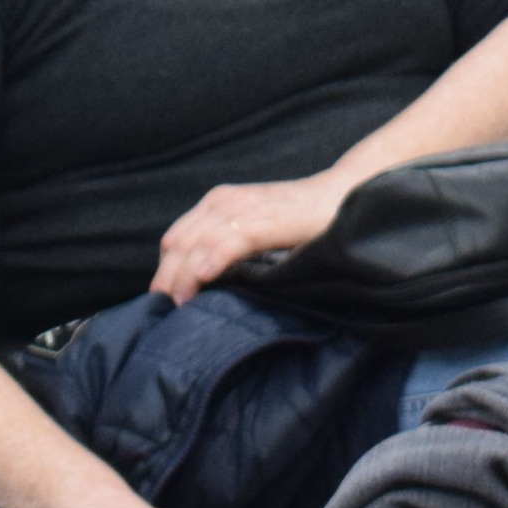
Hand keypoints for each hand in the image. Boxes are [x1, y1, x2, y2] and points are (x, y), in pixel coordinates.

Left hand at [152, 170, 349, 303]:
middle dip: (168, 279)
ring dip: (185, 276)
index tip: (165, 304)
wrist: (342, 195)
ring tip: (181, 304)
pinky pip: (235, 239)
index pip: (175, 240)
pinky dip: (216, 257)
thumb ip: (227, 246)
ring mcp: (248, 208)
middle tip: (167, 313)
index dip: (166, 272)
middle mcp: (226, 202)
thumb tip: (197, 287)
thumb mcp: (253, 228)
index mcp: (218, 203)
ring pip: (200, 243)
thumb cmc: (298, 220)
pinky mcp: (272, 219)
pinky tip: (205, 277)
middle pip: (180, 244)